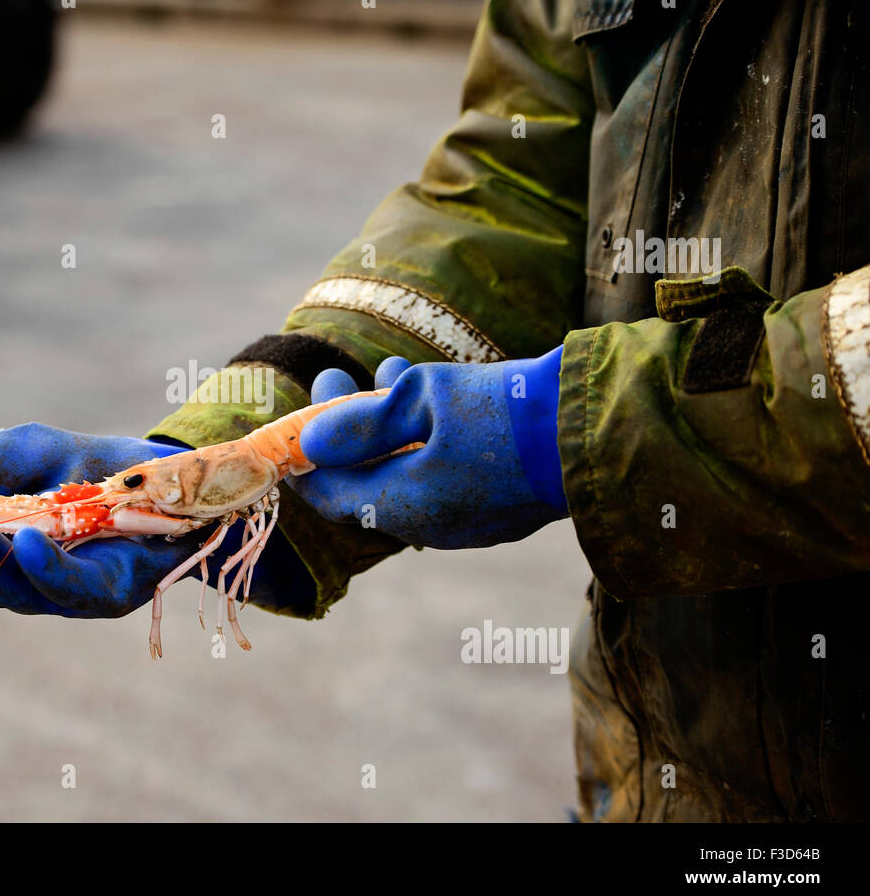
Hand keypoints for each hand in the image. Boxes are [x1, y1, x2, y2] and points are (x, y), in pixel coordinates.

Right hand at [0, 423, 311, 616]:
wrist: (184, 475)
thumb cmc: (99, 467)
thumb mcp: (34, 450)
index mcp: (0, 554)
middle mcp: (31, 582)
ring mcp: (72, 593)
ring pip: (15, 590)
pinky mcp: (118, 591)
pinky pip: (77, 587)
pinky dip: (47, 567)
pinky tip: (24, 541)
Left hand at [290, 350, 567, 548]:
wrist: (601, 428)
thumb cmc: (507, 409)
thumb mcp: (423, 397)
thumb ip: (361, 421)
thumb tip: (309, 439)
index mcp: (407, 507)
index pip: (331, 495)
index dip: (305, 459)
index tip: (293, 418)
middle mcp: (433, 525)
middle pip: (366, 482)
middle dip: (347, 429)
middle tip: (335, 377)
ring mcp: (470, 520)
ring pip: (406, 474)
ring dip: (387, 426)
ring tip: (383, 371)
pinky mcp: (499, 506)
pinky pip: (442, 475)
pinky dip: (423, 438)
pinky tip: (427, 389)